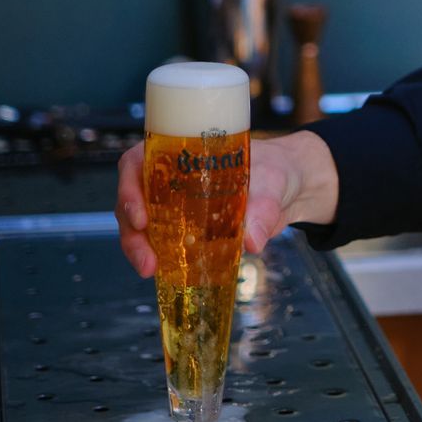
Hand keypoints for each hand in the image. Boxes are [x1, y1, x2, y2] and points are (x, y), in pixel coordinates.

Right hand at [116, 129, 340, 277]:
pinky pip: (161, 240)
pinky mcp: (186, 227)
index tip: (141, 215)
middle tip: (145, 259)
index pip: (137, 161)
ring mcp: (175, 203)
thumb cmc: (276, 170)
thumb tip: (252, 240)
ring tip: (149, 269)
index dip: (129, 187)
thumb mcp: (273, 182)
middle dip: (131, 231)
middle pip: (133, 198)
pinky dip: (157, 255)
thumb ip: (264, 209)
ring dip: (138, 247)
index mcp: (182, 151)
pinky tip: (162, 271)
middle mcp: (171, 176)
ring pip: (140, 223)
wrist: (292, 187)